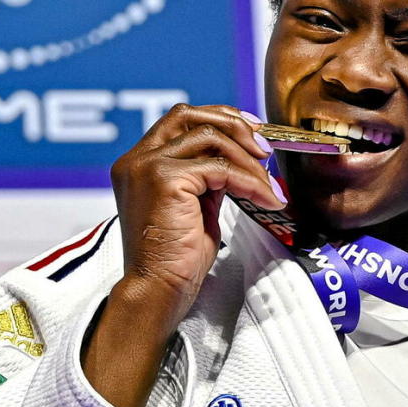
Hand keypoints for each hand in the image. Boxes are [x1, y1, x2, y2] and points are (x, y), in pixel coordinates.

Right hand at [83, 103, 283, 406]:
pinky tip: (266, 199)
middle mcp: (137, 159)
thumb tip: (241, 159)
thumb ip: (207, 177)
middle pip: (189, 115)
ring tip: (270, 185)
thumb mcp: (195, 207)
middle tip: (266, 149)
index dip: (220, 118)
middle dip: (234, 125)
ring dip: (248, 161)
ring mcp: (147, 166)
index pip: (180, 119)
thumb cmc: (176, 260)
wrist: (158, 291)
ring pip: (211, 139)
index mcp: (139, 163)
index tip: (253, 131)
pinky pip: (220, 168)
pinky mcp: (164, 179)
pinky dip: (249, 181)